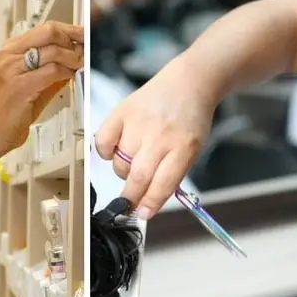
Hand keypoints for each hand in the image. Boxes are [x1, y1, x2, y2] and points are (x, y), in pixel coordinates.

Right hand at [0, 22, 83, 152]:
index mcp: (10, 50)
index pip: (45, 28)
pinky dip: (67, 72)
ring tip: (80, 66)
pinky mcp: (20, 85)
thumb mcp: (35, 82)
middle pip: (50, 32)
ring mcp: (12, 69)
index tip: (84, 34)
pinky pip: (52, 71)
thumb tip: (77, 55)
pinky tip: (70, 77)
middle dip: (74, 39)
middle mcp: (9, 55)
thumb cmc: (11, 111)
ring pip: (54, 52)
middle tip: (85, 50)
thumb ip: (53, 67)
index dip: (70, 30)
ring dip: (73, 58)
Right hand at [94, 62, 213, 218]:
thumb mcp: (193, 149)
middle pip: (138, 177)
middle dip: (130, 198)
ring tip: (134, 161)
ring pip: (120, 163)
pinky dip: (106, 152)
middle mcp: (160, 136)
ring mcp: (139, 123)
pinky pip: (103, 143)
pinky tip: (118, 148)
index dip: (150, 203)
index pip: (163, 184)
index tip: (142, 214)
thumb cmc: (191, 119)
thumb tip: (147, 201)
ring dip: (123, 172)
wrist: (188, 82)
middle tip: (127, 205)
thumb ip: (173, 174)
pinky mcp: (122, 112)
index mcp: (184, 147)